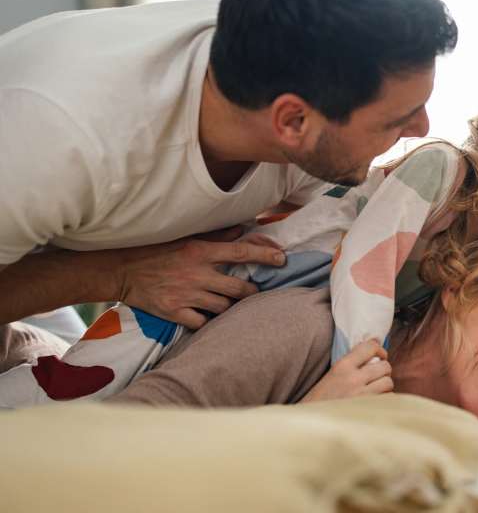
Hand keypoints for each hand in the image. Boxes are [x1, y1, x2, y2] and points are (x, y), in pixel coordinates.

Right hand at [117, 226, 285, 328]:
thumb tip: (243, 228)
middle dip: (251, 292)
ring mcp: (187, 295)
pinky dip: (208, 322)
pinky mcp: (175, 312)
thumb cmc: (156, 251)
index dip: (266, 255)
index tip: (282, 259)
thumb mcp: (186, 237)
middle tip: (253, 291)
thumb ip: (217, 235)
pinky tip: (208, 317)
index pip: (242, 252)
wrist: (120, 270)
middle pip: (240, 288)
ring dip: (230, 306)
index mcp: (201, 252)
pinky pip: (203, 323)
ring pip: (225, 307)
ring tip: (228, 303)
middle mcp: (198, 274)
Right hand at [301, 339, 393, 401]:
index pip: (370, 347)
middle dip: (383, 371)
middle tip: (376, 377)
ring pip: (388, 383)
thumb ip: (352, 362)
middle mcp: (353, 379)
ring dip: (384, 386)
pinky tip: (373, 403)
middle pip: (385, 366)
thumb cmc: (320, 400)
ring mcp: (361, 395)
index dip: (380, 350)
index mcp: (342, 366)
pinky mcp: (367, 410)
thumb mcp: (332, 375)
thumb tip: (377, 343)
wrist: (310, 424)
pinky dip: (384, 400)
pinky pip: (387, 399)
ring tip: (374, 391)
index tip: (380, 355)